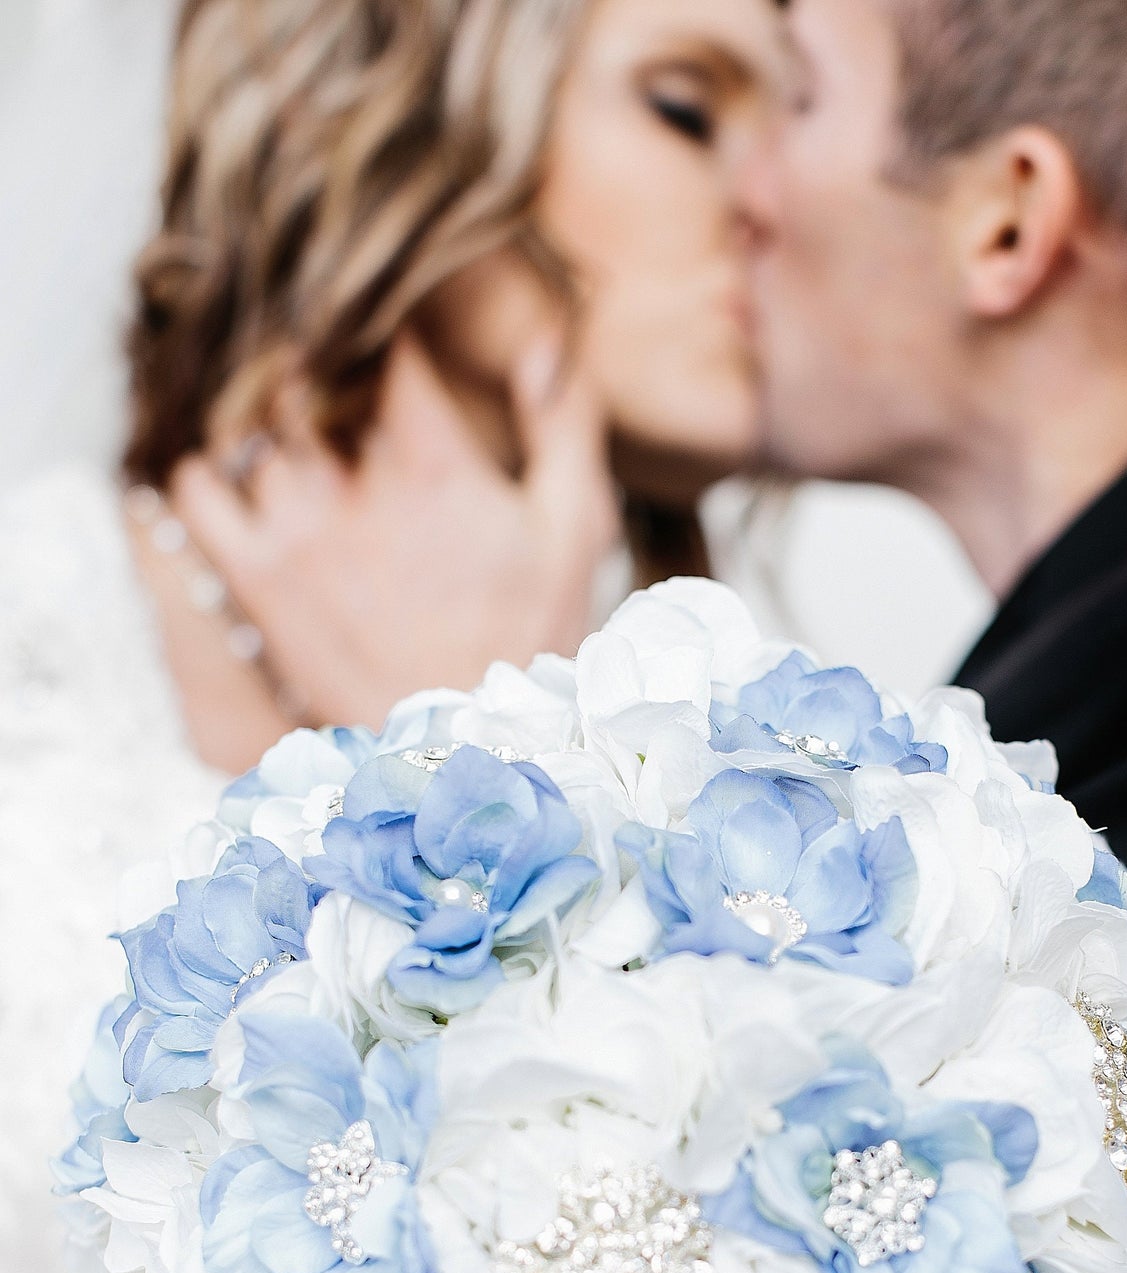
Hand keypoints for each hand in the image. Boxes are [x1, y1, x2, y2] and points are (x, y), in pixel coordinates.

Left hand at [172, 333, 620, 730]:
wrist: (466, 745)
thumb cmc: (524, 636)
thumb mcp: (573, 529)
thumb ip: (566, 425)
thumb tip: (546, 336)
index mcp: (434, 463)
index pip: (385, 338)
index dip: (378, 313)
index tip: (384, 316)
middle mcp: (354, 489)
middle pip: (299, 367)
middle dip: (310, 349)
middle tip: (325, 354)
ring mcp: (296, 532)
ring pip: (243, 419)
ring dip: (258, 404)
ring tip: (283, 407)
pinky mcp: (256, 578)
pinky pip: (193, 489)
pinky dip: (205, 466)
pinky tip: (238, 470)